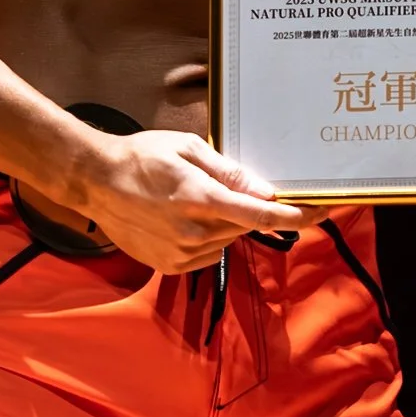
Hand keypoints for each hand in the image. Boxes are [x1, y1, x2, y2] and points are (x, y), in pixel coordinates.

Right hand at [69, 128, 324, 274]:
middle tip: (240, 190)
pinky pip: (207, 254)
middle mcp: (192, 232)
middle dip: (253, 210)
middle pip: (245, 226)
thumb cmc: (143, 156)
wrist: (95, 181)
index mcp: (200, 199)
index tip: (321, 212)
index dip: (295, 216)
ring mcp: (179, 253)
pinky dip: (209, 238)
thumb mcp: (189, 149)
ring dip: (227, 223)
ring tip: (197, 199)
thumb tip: (264, 190)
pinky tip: (187, 218)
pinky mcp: (168, 266)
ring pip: (226, 240)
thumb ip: (230, 172)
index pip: (259, 214)